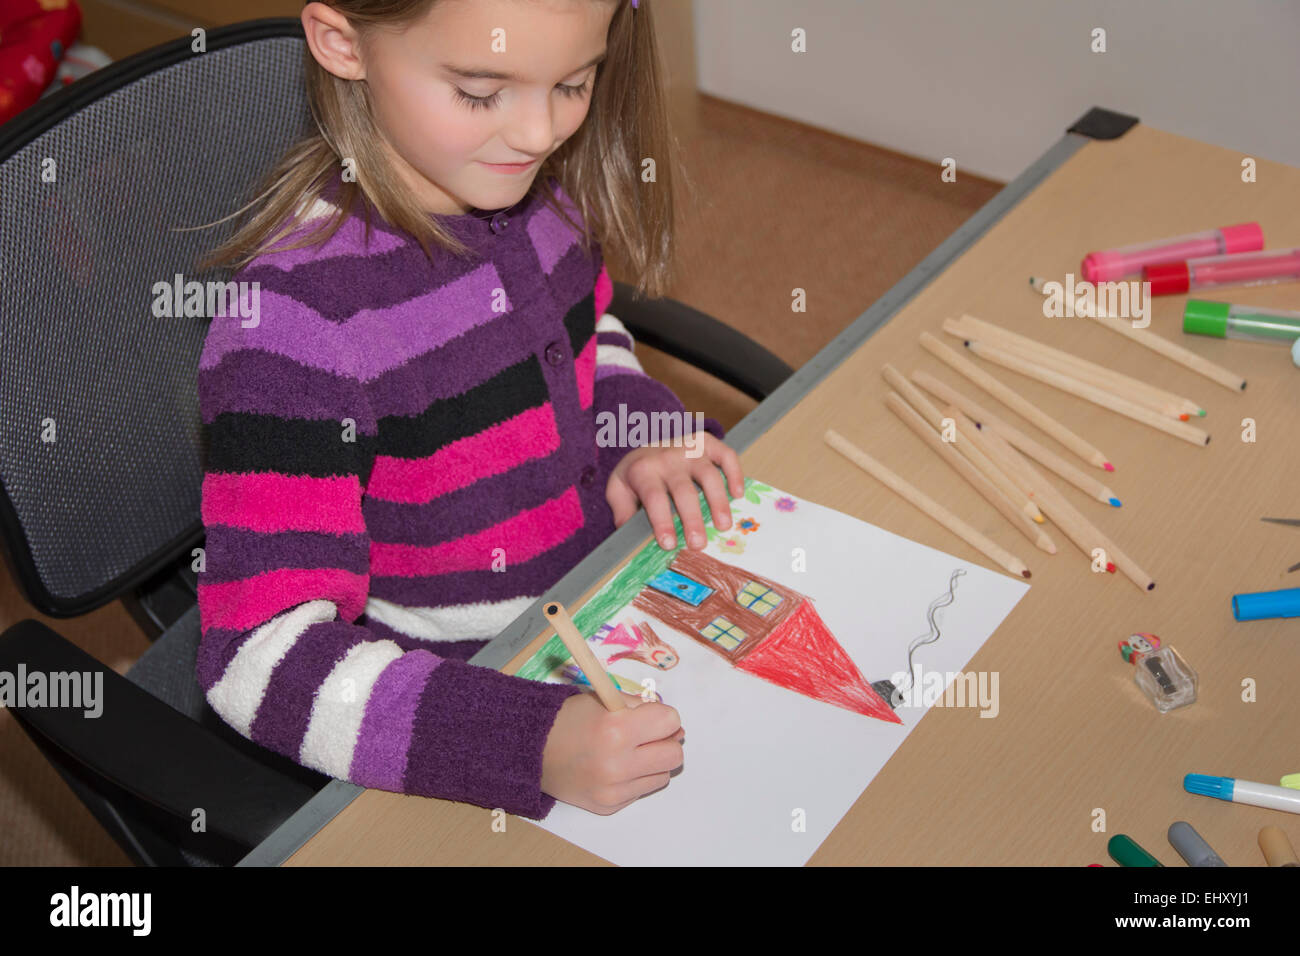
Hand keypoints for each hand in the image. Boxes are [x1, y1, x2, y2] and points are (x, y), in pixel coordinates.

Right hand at [541, 691, 685, 813]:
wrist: (531, 752)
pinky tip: (614, 768)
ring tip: (628, 752)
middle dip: (665, 742)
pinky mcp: (609, 806)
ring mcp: (613, 789)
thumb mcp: (603, 699)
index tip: (650, 717)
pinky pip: (640, 790)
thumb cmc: (567, 720)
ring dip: (652, 762)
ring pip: (662, 776)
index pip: (670, 722)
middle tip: (648, 737)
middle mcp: (618, 763)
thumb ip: (639, 707)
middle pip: (674, 755)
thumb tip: (673, 725)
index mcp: (617, 729)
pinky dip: (634, 779)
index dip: (663, 716)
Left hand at [605, 433, 743, 549]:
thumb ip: (622, 511)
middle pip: (683, 490)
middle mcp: (667, 458)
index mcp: (643, 470)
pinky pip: (725, 455)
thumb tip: (630, 537)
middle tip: (698, 544)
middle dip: (692, 518)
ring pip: (708, 474)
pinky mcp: (706, 444)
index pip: (654, 497)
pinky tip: (737, 494)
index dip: (662, 521)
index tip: (669, 544)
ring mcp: (689, 449)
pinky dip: (735, 473)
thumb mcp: (618, 490)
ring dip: (718, 501)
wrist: (645, 444)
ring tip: (723, 525)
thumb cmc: (635, 475)